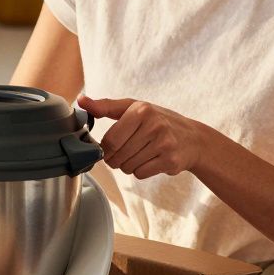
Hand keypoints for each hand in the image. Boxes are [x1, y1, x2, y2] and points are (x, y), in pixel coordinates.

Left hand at [78, 96, 204, 178]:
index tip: (108, 148)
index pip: (109, 141)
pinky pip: (140, 174)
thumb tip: (81, 100)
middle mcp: (154, 125)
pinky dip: (141, 170)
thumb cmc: (156, 121)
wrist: (192, 138)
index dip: (104, 150)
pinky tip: (150, 161)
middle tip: (124, 153)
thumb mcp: (133, 108)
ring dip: (128, 165)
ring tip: (139, 155)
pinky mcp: (170, 161)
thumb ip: (106, 106)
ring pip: (128, 167)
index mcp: (141, 110)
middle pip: (117, 156)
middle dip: (116, 159)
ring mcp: (164, 143)